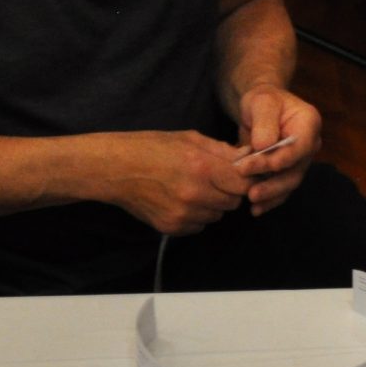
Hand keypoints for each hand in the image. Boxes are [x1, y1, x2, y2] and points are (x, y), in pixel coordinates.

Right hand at [113, 131, 251, 235]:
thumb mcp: (190, 139)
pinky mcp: (172, 227)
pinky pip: (199, 226)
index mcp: (202, 167)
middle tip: (213, 179)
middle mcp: (195, 194)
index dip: (245, 179)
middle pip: (234, 202)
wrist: (115, 169)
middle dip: (229, 191)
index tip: (238, 174)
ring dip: (213, 204)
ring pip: (217, 215)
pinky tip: (180, 200)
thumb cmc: (152, 147)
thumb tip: (250, 157)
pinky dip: (197, 216)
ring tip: (193, 187)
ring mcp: (183, 214)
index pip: (244, 184)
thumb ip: (223, 151)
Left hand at [232, 85, 321, 215]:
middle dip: (273, 183)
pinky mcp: (288, 172)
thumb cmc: (262, 100)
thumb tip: (263, 146)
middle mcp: (310, 145)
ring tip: (251, 201)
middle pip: (296, 169)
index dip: (280, 159)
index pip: (299, 147)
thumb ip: (264, 122)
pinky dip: (270, 200)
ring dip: (271, 195)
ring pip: (289, 183)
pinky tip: (256, 209)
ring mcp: (300, 161)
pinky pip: (282, 189)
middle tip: (251, 191)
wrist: (260, 108)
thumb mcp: (261, 101)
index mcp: (309, 123)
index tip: (254, 166)